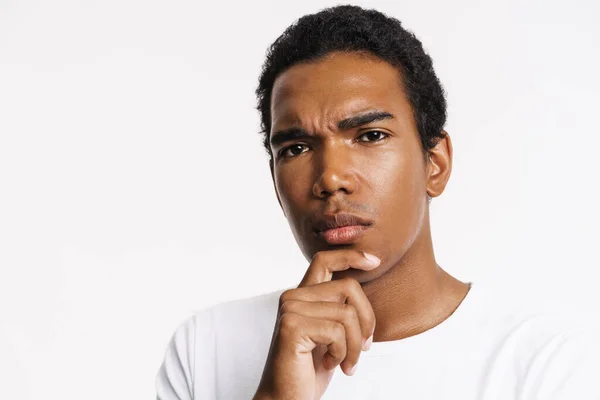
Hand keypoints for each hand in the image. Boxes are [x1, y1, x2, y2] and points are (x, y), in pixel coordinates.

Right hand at [254, 249, 379, 399]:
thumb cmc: (311, 370)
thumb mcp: (332, 334)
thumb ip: (340, 309)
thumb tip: (366, 289)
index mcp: (302, 295)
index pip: (325, 260)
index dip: (351, 255)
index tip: (375, 261)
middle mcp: (292, 296)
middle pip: (349, 288)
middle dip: (367, 320)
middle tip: (365, 348)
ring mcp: (290, 309)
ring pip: (347, 313)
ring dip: (356, 346)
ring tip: (346, 363)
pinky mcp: (292, 326)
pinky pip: (337, 332)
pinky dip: (343, 353)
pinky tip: (330, 365)